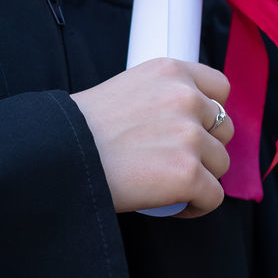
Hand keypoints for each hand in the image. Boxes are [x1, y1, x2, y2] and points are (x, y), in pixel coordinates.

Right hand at [72, 58, 233, 217]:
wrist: (54, 156)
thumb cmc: (81, 129)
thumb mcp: (128, 89)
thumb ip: (163, 96)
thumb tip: (191, 120)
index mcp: (172, 71)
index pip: (220, 89)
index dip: (210, 115)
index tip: (193, 131)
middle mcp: (186, 97)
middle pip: (223, 130)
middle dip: (205, 148)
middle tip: (172, 162)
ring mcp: (190, 135)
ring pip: (220, 164)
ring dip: (200, 177)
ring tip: (168, 185)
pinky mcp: (188, 173)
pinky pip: (214, 196)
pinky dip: (196, 206)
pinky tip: (173, 206)